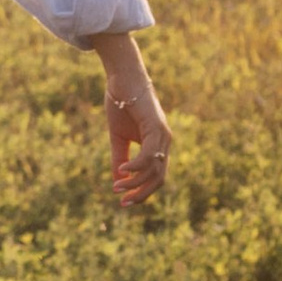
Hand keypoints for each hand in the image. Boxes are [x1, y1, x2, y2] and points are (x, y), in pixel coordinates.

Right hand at [93, 36, 172, 208]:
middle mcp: (164, 143)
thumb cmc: (121, 103)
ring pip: (154, 170)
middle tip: (123, 203)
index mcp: (157, 145)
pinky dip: (135, 166)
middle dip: (141, 194)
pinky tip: (121, 170)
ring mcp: (163, 136)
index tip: (123, 202)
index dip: (141, 192)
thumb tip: (118, 181)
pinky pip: (148, 155)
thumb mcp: (118, 137)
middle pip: (159, 179)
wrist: (123, 77)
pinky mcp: (156, 128)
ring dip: (135, 183)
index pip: (155, 177)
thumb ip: (119, 158)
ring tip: (117, 187)